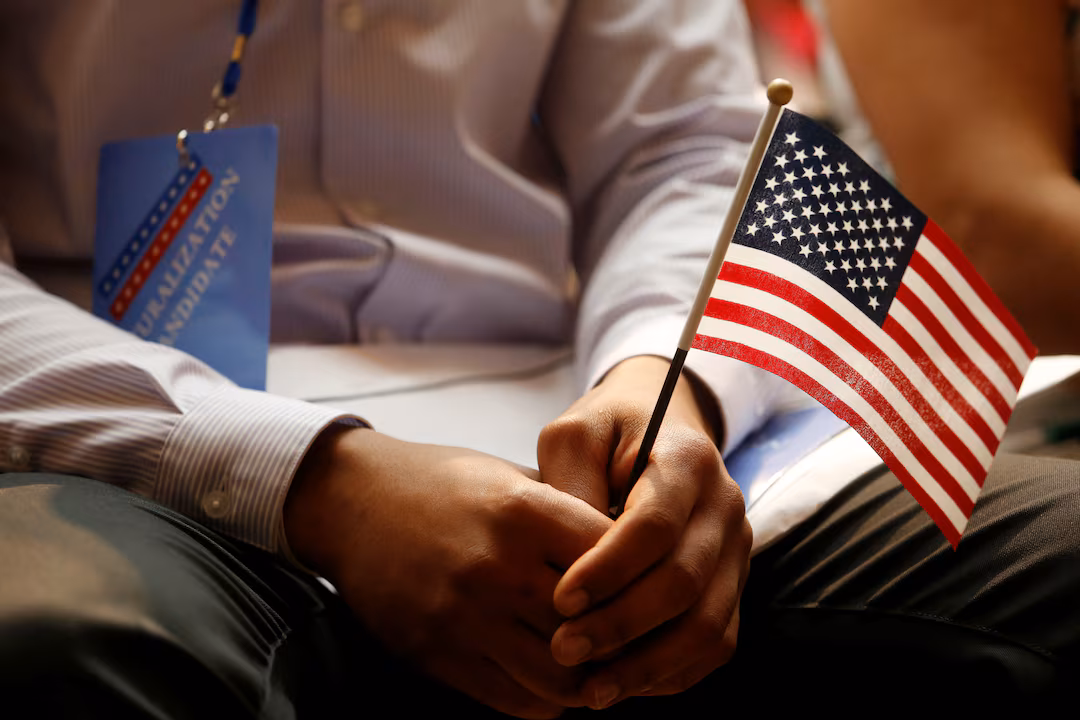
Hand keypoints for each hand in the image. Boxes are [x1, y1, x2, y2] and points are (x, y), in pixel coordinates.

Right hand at [284, 427, 612, 717]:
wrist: (352, 502)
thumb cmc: (443, 483)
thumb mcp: (509, 475)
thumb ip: (568, 512)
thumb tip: (637, 551)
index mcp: (522, 509)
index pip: (614, 558)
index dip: (641, 575)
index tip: (646, 582)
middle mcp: (496, 565)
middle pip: (596, 626)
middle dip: (623, 636)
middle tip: (634, 636)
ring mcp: (464, 615)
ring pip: (561, 677)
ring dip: (588, 677)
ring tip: (595, 663)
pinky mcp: (437, 653)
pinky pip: (515, 700)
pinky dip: (545, 699)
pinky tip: (551, 677)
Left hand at [536, 355, 751, 708]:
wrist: (660, 426)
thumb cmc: (607, 432)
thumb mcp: (575, 434)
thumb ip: (568, 482)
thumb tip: (570, 557)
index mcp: (687, 460)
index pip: (654, 525)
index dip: (609, 569)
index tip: (560, 600)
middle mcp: (724, 506)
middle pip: (684, 582)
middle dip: (621, 625)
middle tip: (562, 650)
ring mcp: (737, 549)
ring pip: (708, 624)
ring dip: (648, 664)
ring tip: (590, 689)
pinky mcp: (733, 584)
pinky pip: (716, 643)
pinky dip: (672, 673)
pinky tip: (622, 685)